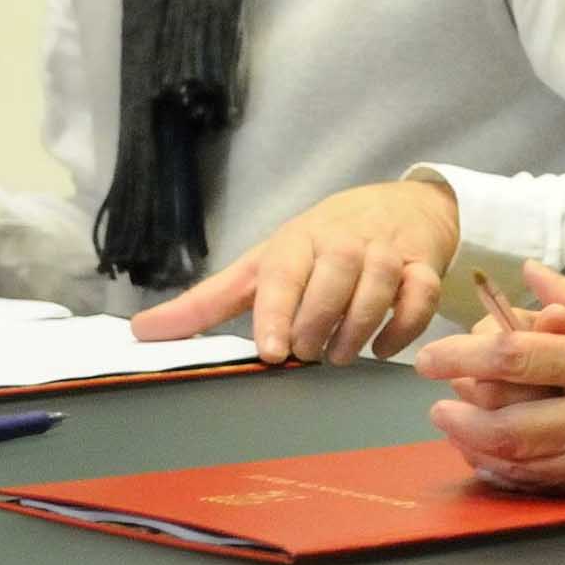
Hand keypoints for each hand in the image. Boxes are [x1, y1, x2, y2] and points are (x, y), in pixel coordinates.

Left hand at [131, 178, 458, 363]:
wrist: (401, 207)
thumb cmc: (321, 243)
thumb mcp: (264, 265)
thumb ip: (207, 302)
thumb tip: (140, 333)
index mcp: (298, 240)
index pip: (285, 274)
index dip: (277, 313)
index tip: (271, 352)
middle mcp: (344, 241)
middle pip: (334, 280)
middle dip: (318, 323)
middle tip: (305, 355)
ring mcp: (387, 252)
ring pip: (377, 288)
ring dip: (357, 329)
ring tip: (339, 356)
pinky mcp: (424, 266)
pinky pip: (418, 298)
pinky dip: (402, 327)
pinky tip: (383, 349)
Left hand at [418, 260, 564, 499]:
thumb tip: (534, 276)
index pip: (515, 359)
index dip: (461, 358)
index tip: (431, 357)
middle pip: (504, 423)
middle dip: (458, 416)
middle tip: (437, 404)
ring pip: (523, 462)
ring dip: (481, 449)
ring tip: (461, 432)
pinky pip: (555, 483)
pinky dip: (519, 473)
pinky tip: (505, 461)